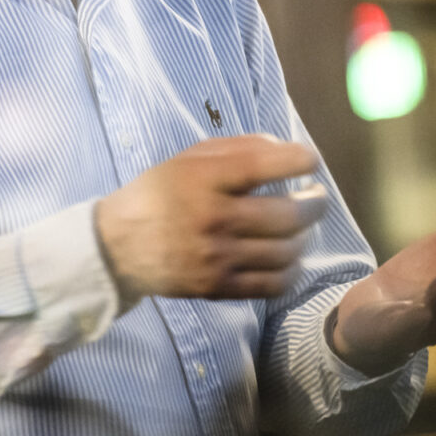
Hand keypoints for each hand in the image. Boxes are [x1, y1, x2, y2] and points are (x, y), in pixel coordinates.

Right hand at [95, 134, 327, 302]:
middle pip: (286, 215)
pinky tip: (291, 257)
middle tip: (317, 197)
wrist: (118, 246)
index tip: (310, 160)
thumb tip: (285, 150)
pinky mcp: (218, 288)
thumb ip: (239, 147)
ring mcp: (216, 257)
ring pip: (286, 251)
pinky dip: (292, 270)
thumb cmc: (160, 193)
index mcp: (204, 178)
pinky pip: (273, 285)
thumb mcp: (190, 157)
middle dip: (314, 204)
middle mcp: (213, 218)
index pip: (263, 165)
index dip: (299, 160)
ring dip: (305, 236)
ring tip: (303, 227)